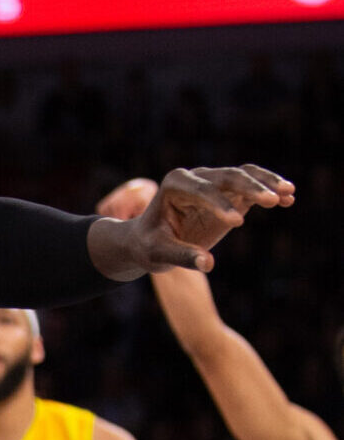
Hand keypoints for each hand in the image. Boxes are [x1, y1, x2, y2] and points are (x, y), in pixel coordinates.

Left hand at [97, 166, 292, 274]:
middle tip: (272, 201)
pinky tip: (289, 199)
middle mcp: (194, 177)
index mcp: (173, 185)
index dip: (219, 204)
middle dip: (250, 187)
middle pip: (227, 177)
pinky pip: (252, 187)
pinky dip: (270, 190)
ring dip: (266, 183)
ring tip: (288, 194)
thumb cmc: (150, 245)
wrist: (149, 239)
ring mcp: (213, 183)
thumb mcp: (158, 253)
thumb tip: (208, 263)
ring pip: (244, 175)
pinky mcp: (228, 194)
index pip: (200, 190)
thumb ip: (181, 256)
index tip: (237, 222)